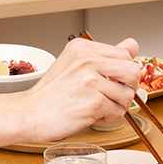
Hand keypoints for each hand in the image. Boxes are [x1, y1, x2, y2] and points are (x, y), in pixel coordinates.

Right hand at [0, 37, 140, 150]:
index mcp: (84, 48)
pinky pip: (118, 112)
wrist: (28, 114)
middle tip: (112, 95)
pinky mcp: (94, 102)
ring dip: (116, 106)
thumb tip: (133, 45)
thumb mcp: (76, 64)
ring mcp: (91, 81)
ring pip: (128, 94)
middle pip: (134, 72)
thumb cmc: (51, 94)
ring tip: (97, 106)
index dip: (124, 72)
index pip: (126, 54)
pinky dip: (108, 118)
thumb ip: (106, 55)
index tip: (113, 81)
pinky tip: (92, 115)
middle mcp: (88, 60)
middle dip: (128, 87)